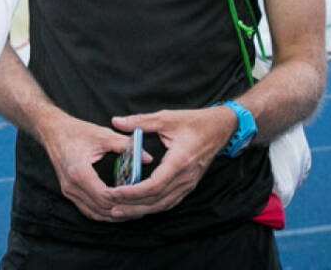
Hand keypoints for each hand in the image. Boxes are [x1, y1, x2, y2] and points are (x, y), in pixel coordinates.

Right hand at [38, 112, 142, 222]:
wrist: (53, 131)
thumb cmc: (77, 131)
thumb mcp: (103, 135)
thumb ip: (126, 146)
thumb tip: (147, 158)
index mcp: (80, 172)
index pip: (104, 196)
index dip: (123, 199)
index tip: (140, 198)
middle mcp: (72, 186)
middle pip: (100, 208)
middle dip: (122, 210)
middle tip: (142, 208)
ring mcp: (68, 191)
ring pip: (93, 213)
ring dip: (112, 215)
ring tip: (132, 212)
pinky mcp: (68, 191)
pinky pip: (86, 209)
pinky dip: (101, 213)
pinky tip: (115, 210)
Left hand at [105, 106, 234, 219]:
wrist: (219, 128)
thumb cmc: (194, 122)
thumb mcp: (166, 118)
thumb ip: (140, 121)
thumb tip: (116, 121)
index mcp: (179, 161)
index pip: (154, 185)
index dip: (133, 192)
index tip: (115, 192)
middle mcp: (185, 177)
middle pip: (156, 200)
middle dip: (132, 206)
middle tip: (111, 208)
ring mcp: (188, 184)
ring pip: (163, 205)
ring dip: (141, 210)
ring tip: (120, 212)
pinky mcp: (189, 185)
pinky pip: (170, 202)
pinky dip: (153, 207)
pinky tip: (139, 208)